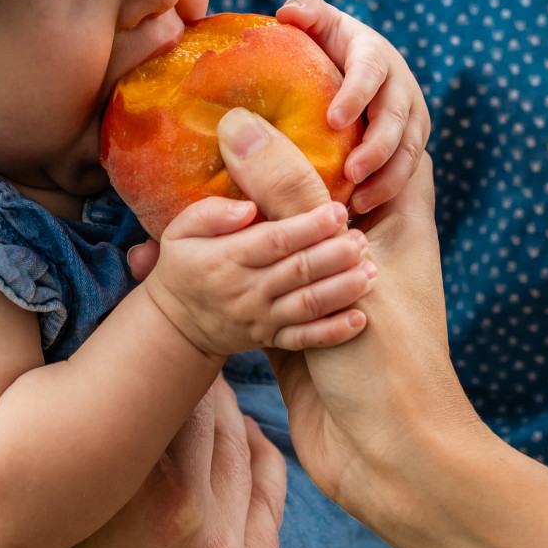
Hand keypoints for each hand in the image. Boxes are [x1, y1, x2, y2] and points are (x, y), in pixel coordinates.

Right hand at [0, 293, 285, 547]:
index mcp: (102, 482)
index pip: (160, 356)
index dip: (148, 310)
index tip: (136, 278)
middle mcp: (175, 522)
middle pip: (204, 391)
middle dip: (175, 359)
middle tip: (150, 328)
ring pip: (238, 432)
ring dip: (207, 404)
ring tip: (164, 385)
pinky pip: (264, 483)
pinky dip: (239, 455)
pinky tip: (197, 440)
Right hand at [143, 172, 377, 355]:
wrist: (176, 327)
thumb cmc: (184, 267)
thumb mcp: (180, 232)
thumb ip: (210, 213)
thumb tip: (248, 207)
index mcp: (226, 259)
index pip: (274, 241)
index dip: (308, 227)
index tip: (338, 210)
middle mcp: (247, 291)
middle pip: (298, 272)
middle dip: (334, 255)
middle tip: (362, 240)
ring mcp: (261, 319)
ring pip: (307, 306)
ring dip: (342, 290)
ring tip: (371, 272)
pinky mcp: (272, 340)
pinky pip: (305, 340)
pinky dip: (332, 332)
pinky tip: (360, 319)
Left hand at [276, 0, 429, 210]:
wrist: (359, 67)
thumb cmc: (328, 46)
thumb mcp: (319, 25)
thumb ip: (307, 13)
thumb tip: (289, 12)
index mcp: (375, 54)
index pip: (371, 70)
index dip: (357, 94)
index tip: (333, 119)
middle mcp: (400, 84)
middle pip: (397, 117)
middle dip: (377, 147)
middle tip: (351, 172)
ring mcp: (411, 115)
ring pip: (410, 149)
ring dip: (387, 176)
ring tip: (358, 200)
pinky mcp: (412, 141)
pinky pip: (408, 169)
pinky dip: (388, 188)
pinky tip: (361, 206)